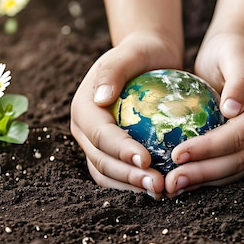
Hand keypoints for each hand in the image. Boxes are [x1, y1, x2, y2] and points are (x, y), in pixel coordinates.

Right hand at [70, 31, 181, 197]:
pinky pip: (118, 175)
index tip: (147, 160)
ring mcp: (94, 144)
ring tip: (160, 191)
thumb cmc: (142, 54)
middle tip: (158, 185)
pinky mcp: (109, 153)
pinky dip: (134, 185)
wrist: (146, 61)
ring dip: (130, 186)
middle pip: (101, 160)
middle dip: (127, 176)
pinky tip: (160, 188)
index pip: (100, 134)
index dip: (120, 150)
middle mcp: (84, 130)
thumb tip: (101, 98)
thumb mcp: (130, 52)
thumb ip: (114, 70)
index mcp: (83, 108)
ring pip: (106, 173)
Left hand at [163, 32, 243, 196]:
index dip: (209, 148)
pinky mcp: (241, 150)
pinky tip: (177, 180)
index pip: (238, 136)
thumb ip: (239, 78)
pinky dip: (202, 178)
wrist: (234, 56)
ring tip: (170, 188)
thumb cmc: (232, 50)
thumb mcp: (236, 53)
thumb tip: (232, 109)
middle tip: (170, 182)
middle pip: (235, 161)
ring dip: (201, 182)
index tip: (177, 154)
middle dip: (202, 173)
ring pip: (230, 171)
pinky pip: (223, 170)